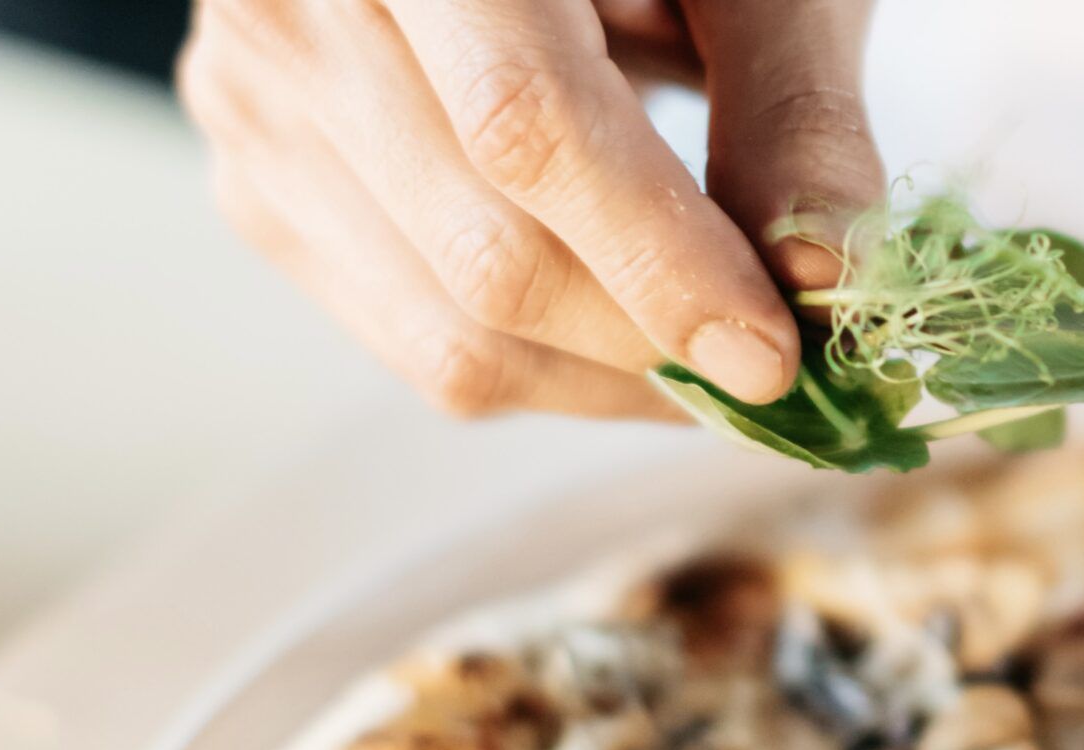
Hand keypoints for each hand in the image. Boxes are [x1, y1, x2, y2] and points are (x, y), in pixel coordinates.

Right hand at [180, 0, 881, 418]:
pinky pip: (421, 344)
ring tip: (712, 346)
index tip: (775, 353)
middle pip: (490, 258)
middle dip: (655, 345)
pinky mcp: (260, 188)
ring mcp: (255, 106)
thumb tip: (828, 280)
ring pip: (453, 336)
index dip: (660, 259)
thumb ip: (792, 105)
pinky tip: (626, 319)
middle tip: (779, 371)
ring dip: (613, 379)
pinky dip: (551, 368)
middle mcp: (296, 7)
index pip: (527, 126)